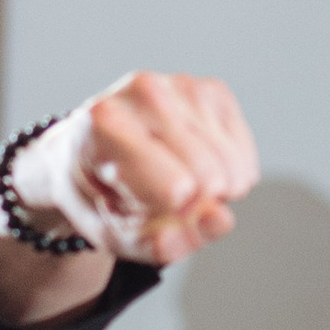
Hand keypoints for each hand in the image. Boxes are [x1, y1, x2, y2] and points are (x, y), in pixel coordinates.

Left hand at [63, 74, 258, 268]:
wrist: (86, 152)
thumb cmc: (100, 194)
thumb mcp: (113, 234)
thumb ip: (162, 243)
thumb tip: (221, 219)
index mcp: (105, 124)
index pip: (174, 184)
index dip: (177, 213)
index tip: (157, 208)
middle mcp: (143, 93)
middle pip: (209, 177)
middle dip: (197, 205)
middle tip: (161, 199)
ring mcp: (181, 85)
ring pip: (231, 167)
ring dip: (214, 193)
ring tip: (176, 183)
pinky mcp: (212, 90)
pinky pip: (243, 156)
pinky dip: (228, 176)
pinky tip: (197, 170)